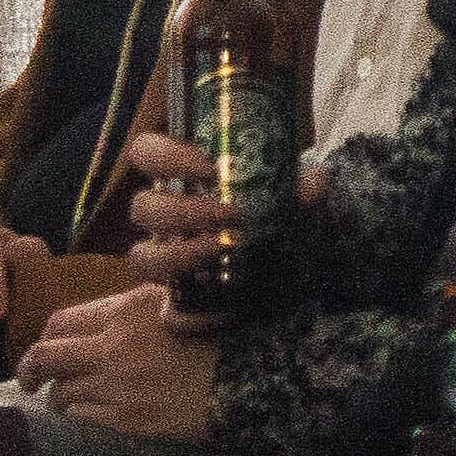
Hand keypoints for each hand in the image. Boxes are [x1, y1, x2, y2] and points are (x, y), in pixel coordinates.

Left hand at [14, 285, 218, 439]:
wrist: (248, 380)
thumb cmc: (217, 337)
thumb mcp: (176, 304)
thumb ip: (131, 310)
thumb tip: (91, 323)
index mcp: (128, 309)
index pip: (60, 321)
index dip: (46, 336)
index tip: (47, 345)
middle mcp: (115, 345)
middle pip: (44, 357)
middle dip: (29, 369)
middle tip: (30, 378)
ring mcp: (117, 385)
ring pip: (59, 393)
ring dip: (60, 395)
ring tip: (72, 396)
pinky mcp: (125, 419)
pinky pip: (81, 417)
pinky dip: (81, 413)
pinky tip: (97, 408)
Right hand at [121, 134, 324, 289]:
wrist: (285, 258)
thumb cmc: (276, 209)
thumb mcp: (290, 192)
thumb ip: (299, 184)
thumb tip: (313, 184)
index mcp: (182, 176)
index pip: (147, 152)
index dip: (165, 156)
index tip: (208, 165)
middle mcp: (165, 213)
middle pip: (142, 207)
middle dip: (181, 210)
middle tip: (229, 213)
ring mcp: (166, 253)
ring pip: (141, 255)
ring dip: (180, 253)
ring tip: (224, 247)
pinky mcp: (175, 291)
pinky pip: (165, 302)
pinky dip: (187, 299)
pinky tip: (219, 291)